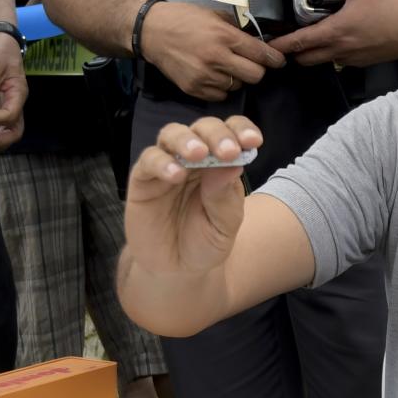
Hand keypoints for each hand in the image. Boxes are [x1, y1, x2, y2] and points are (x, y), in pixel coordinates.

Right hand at [125, 116, 263, 275]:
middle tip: (228, 151)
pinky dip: (162, 163)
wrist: (176, 269)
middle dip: (216, 135)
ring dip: (186, 140)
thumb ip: (225, 197)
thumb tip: (232, 165)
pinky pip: (149, 160)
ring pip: (172, 134)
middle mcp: (193, 157)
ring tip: (198, 154)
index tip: (254, 141)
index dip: (241, 130)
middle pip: (202, 129)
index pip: (231, 134)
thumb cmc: (204, 241)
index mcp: (220, 163)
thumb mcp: (224, 225)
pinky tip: (175, 175)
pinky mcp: (143, 179)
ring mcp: (167, 165)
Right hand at [138, 0, 283, 101]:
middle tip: (250, 63)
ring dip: (236, 78)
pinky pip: (220, 95)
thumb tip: (258, 40)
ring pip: (238, 87)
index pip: (261, 54)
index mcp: (224, 36)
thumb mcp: (213, 16)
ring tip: (223, 66)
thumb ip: (236, 29)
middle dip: (257, 70)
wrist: (152, 32)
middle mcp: (217, 58)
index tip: (279, 60)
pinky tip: (212, 75)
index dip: (274, 58)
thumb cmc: (183, 19)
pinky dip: (221, 87)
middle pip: (255, 76)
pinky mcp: (194, 89)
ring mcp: (205, 76)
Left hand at [269, 0, 397, 67]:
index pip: (300, 42)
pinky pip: (339, 61)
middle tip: (289, 41)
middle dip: (294, 52)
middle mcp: (341, 49)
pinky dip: (332, 53)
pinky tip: (336, 39)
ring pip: (322, 61)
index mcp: (337, 30)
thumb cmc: (394, 8)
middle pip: (306, 59)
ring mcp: (351, 58)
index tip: (270, 45)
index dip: (282, 45)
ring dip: (313, 54)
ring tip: (310, 39)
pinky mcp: (362, 62)